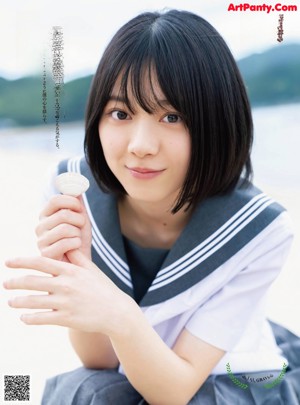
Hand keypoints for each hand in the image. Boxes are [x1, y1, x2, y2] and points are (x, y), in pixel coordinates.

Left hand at [4, 251, 132, 334]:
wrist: (116, 311)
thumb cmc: (103, 287)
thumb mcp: (91, 268)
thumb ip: (76, 257)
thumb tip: (66, 243)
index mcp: (70, 271)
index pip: (41, 262)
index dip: (22, 261)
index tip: (8, 262)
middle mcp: (65, 285)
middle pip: (32, 281)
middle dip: (15, 282)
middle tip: (5, 283)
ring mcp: (65, 303)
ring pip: (33, 301)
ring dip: (18, 301)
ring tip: (10, 301)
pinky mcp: (66, 319)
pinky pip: (42, 318)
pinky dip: (29, 318)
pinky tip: (23, 318)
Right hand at [35, 195, 91, 261]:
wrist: (81, 262)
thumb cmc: (79, 239)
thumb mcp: (80, 218)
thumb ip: (77, 203)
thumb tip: (77, 188)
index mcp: (46, 215)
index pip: (55, 200)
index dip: (71, 202)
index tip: (79, 208)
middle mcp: (40, 226)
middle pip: (63, 214)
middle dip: (79, 220)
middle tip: (80, 227)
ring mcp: (41, 240)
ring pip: (65, 229)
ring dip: (78, 234)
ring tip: (76, 239)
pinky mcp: (45, 254)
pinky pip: (66, 243)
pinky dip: (76, 244)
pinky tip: (74, 249)